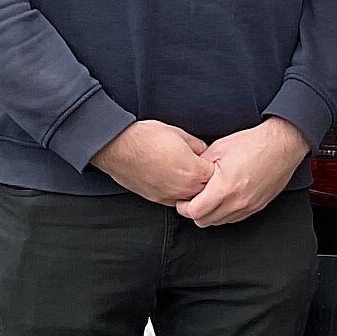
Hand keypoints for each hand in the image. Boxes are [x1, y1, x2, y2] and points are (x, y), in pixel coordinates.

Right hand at [93, 121, 214, 204]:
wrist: (118, 147)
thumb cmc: (146, 138)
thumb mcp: (180, 134)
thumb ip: (198, 146)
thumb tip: (204, 151)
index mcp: (193, 171)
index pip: (218, 176)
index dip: (217, 167)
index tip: (214, 162)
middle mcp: (184, 188)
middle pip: (207, 191)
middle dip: (209, 181)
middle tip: (203, 169)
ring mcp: (169, 196)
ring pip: (192, 199)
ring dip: (194, 190)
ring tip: (188, 175)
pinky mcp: (156, 199)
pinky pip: (176, 201)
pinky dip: (179, 194)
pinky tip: (175, 181)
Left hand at [176, 117, 310, 226]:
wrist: (281, 145)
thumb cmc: (252, 144)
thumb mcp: (218, 149)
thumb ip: (198, 168)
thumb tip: (187, 180)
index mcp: (225, 187)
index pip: (195, 212)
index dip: (184, 207)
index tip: (183, 200)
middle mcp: (238, 201)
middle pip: (205, 221)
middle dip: (195, 212)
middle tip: (193, 199)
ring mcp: (249, 206)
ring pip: (219, 222)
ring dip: (210, 214)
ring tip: (210, 198)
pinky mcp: (257, 207)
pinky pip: (234, 218)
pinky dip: (225, 212)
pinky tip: (224, 199)